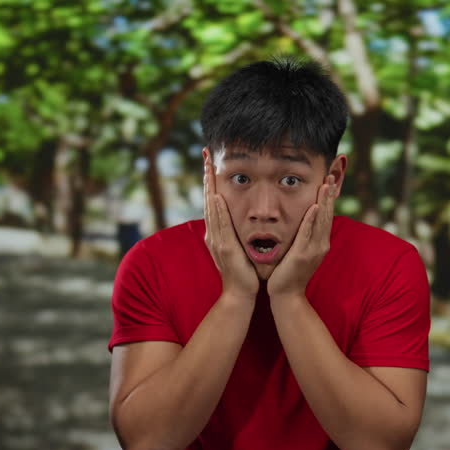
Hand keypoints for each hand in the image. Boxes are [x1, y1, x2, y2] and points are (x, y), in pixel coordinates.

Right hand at [204, 156, 258, 301]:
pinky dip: (218, 210)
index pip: (214, 200)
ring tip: (210, 167)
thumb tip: (240, 219)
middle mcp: (214, 233)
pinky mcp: (224, 248)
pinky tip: (218, 196)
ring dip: (211, 187)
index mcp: (218, 232)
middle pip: (209, 198)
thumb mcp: (238, 246)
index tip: (211, 162)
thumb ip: (236, 232)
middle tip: (206, 155)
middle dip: (208, 176)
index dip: (212, 180)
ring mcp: (217, 240)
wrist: (239, 294)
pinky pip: (220, 225)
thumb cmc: (242, 271)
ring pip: (212, 208)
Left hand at [267, 175, 337, 298]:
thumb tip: (303, 222)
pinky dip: (312, 220)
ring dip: (324, 202)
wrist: (286, 295)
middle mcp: (321, 244)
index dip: (328, 198)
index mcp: (320, 242)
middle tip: (331, 175)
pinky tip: (315, 207)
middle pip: (327, 214)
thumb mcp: (299, 251)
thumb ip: (303, 236)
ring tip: (326, 184)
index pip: (326, 215)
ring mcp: (314, 250)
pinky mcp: (303, 255)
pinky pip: (308, 234)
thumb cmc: (289, 272)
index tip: (329, 180)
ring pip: (321, 221)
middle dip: (329, 195)